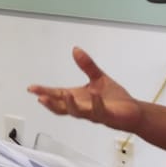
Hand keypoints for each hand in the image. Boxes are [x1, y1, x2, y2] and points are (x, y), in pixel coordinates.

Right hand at [27, 47, 142, 131]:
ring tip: (64, 94)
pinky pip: (100, 111)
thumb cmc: (114, 99)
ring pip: (78, 113)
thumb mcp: (98, 78)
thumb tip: (75, 49)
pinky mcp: (108, 116)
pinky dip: (96, 103)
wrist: (134, 111)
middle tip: (40, 97)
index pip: (57, 95)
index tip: (31, 88)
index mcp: (78, 98)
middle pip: (62, 108)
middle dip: (51, 103)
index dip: (44, 92)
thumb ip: (87, 65)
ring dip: (70, 104)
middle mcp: (83, 108)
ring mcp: (94, 114)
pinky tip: (94, 94)